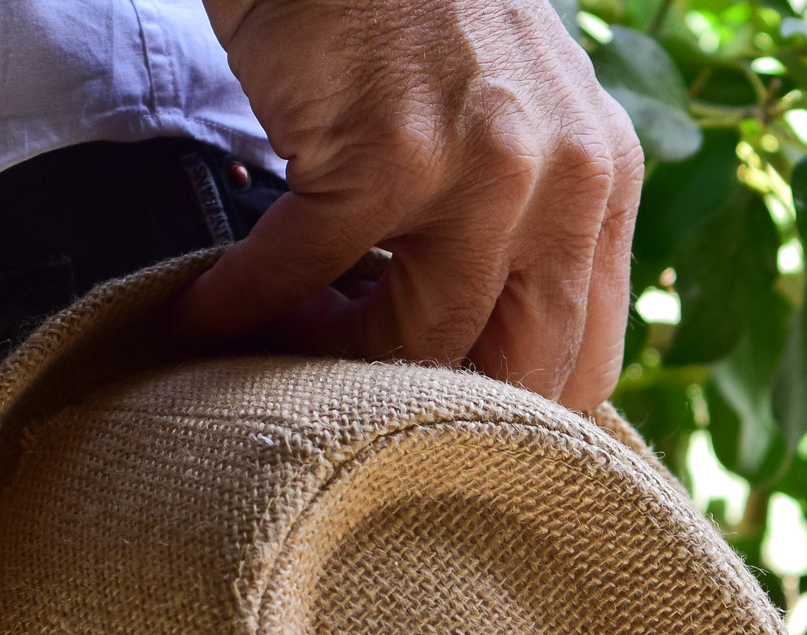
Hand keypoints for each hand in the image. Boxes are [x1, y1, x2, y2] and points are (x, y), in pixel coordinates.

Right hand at [177, 0, 642, 409]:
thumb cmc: (418, 25)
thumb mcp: (522, 121)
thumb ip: (528, 224)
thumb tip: (482, 352)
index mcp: (602, 183)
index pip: (586, 359)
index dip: (507, 415)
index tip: (437, 423)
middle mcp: (562, 181)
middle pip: (510, 371)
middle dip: (428, 409)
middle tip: (356, 403)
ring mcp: (482, 169)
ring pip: (415, 341)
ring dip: (330, 362)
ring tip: (277, 347)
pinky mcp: (387, 154)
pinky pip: (305, 273)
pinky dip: (242, 304)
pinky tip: (204, 312)